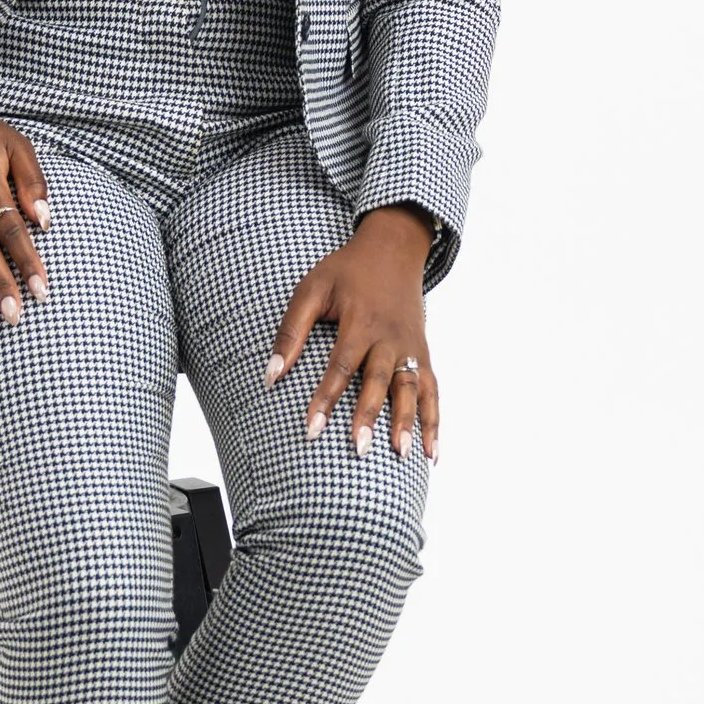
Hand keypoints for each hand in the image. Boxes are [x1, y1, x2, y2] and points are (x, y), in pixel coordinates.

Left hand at [264, 205, 440, 458]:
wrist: (393, 248)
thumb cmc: (347, 270)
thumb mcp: (312, 289)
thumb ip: (291, 332)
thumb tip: (270, 375)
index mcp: (360, 321)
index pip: (340, 367)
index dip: (325, 399)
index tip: (311, 430)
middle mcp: (390, 337)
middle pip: (379, 382)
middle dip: (369, 417)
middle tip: (358, 450)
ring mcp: (411, 347)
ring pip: (412, 389)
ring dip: (408, 422)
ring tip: (403, 454)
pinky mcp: (423, 354)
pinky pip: (433, 390)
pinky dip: (434, 421)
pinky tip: (431, 452)